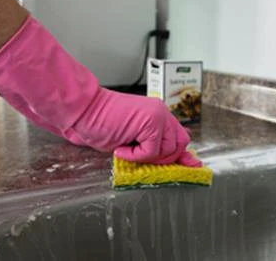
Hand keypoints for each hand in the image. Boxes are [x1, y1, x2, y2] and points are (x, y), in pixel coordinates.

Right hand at [65, 89, 199, 165]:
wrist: (84, 111)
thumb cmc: (101, 124)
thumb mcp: (133, 139)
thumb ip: (153, 146)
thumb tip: (178, 161)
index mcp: (159, 114)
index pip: (180, 135)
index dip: (183, 154)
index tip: (191, 165)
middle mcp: (162, 112)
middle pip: (180, 144)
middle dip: (163, 158)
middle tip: (140, 157)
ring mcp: (158, 115)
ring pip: (168, 149)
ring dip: (147, 157)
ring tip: (127, 148)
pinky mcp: (150, 122)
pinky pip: (152, 151)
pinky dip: (136, 155)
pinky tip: (121, 148)